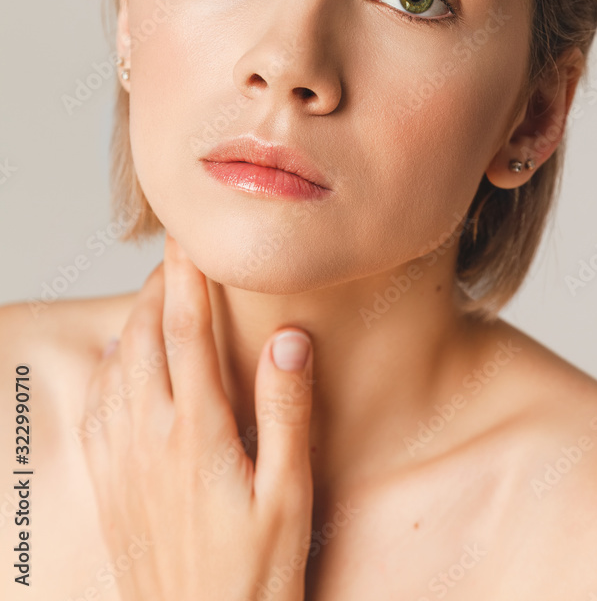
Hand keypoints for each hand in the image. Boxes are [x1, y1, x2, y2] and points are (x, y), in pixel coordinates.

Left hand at [81, 232, 314, 599]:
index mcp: (197, 433)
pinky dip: (107, 370)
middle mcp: (150, 439)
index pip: (186, 332)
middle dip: (157, 290)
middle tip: (176, 261)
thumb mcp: (289, 493)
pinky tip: (117, 364)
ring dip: (133, 324)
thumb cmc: (255, 572)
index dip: (186, 278)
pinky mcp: (110, 487)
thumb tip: (288, 340)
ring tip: (152, 300)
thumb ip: (287, 412)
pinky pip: (96, 411)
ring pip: (116, 369)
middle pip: (144, 339)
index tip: (189, 240)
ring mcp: (123, 463)